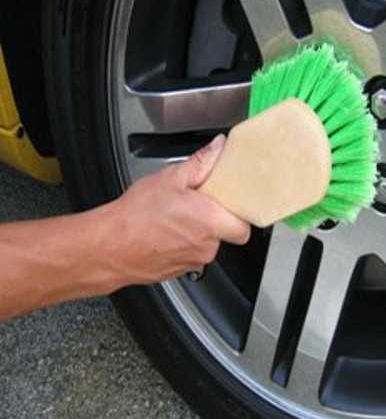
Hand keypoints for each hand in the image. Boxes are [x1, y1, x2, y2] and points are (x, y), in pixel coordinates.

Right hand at [108, 134, 250, 286]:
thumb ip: (202, 162)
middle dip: (216, 217)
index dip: (240, 214)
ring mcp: (194, 261)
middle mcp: (206, 246)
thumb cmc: (136, 216)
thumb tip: (219, 147)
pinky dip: (184, 242)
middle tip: (199, 203)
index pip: (245, 226)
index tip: (232, 202)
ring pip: (207, 243)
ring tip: (176, 216)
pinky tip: (167, 230)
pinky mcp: (180, 271)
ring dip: (198, 230)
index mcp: (210, 221)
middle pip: (226, 232)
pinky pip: (191, 253)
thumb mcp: (170, 178)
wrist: (108, 247)